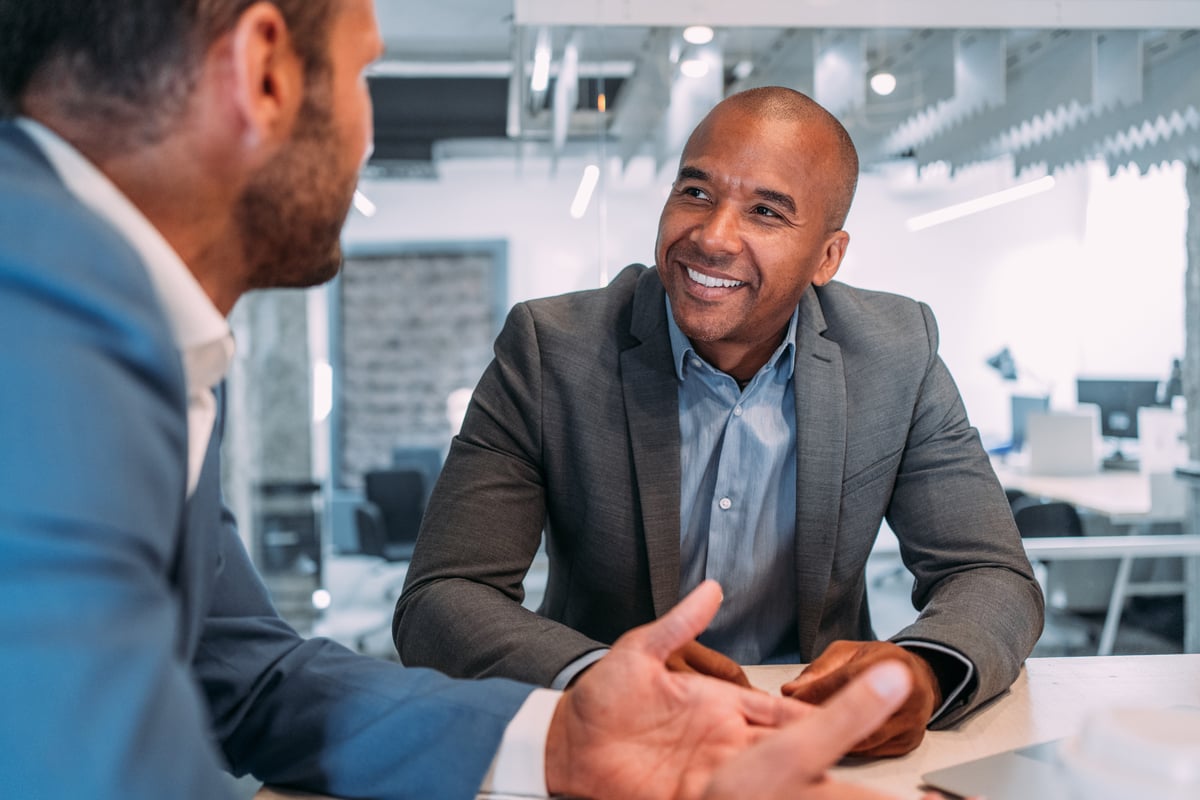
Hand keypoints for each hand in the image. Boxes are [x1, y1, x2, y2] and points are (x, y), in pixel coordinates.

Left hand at [544, 582, 914, 799]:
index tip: (870, 707)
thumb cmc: (597, 701)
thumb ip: (676, 624)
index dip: (825, 714)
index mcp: (719, 707)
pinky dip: (773, 797)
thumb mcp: (636, 655)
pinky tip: (800, 797)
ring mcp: (713, 774)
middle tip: (896, 779)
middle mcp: (726, 744)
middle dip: (839, 759)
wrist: (558, 745)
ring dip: (820, 787)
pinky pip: (743, 796)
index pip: (785, 712)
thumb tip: (713, 588)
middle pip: (796, 753)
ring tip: (871, 798)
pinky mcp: (696, 797)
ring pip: (782, 782)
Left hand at [782, 640, 941, 756]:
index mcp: (894, 664)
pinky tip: (827, 743)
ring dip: (831, 738)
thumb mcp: (848, 652)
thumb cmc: (880, 662)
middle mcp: (910, 696)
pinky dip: (846, 747)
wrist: (918, 677)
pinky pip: (870, 752)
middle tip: (792, 719)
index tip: (791, 697)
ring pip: (863, 740)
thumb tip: (791, 690)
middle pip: (858, 715)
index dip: (815, 690)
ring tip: (804, 733)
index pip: (848, 679)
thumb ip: (820, 670)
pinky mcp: (907, 745)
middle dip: (821, 718)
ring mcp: (911, 724)